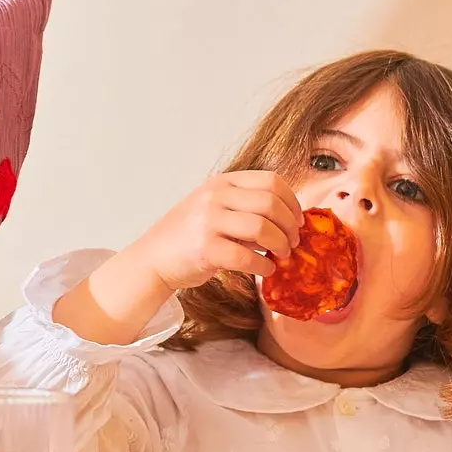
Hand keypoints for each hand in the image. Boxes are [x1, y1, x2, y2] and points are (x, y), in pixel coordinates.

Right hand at [125, 170, 303, 290]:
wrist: (152, 258)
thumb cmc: (188, 235)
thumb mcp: (213, 207)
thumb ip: (244, 206)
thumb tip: (290, 220)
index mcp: (221, 182)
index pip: (271, 181)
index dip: (292, 202)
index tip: (298, 220)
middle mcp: (214, 197)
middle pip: (270, 203)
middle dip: (290, 226)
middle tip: (293, 242)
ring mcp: (207, 221)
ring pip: (262, 228)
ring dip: (280, 245)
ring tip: (281, 255)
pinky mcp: (204, 249)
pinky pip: (247, 257)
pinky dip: (264, 266)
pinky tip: (266, 270)